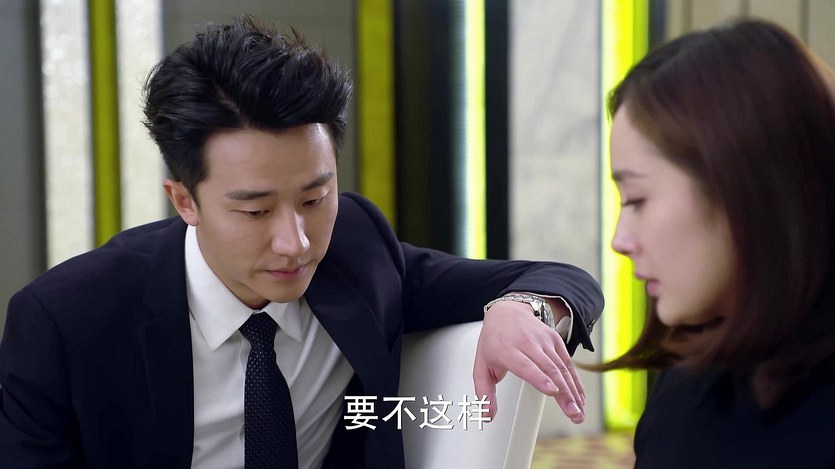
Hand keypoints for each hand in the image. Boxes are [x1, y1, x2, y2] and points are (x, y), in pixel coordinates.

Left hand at [473, 300, 584, 422]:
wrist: (507, 312)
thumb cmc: (494, 341)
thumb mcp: (481, 366)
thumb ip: (484, 393)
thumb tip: (486, 416)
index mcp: (506, 349)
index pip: (525, 365)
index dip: (539, 378)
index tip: (552, 391)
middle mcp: (527, 343)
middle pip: (549, 369)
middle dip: (564, 393)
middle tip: (573, 413)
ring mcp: (543, 340)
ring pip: (561, 368)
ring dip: (573, 392)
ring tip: (578, 413)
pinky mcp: (555, 340)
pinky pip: (568, 363)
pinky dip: (576, 382)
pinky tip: (580, 398)